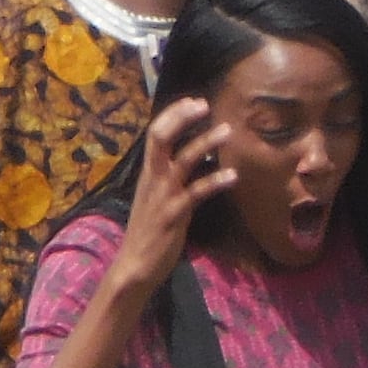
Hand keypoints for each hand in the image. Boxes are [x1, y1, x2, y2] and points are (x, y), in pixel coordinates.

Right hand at [109, 98, 235, 294]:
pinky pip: (196, 193)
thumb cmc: (150, 230)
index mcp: (148, 173)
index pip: (155, 134)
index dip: (174, 115)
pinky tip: (232, 175)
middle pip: (161, 138)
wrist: (135, 266)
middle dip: (182, 118)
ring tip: (227, 131)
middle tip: (204, 104)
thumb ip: (168, 176)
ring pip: (183, 160)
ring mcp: (163, 195)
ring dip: (206, 143)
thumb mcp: (156, 197)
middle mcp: (153, 179)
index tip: (194, 101)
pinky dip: (215, 181)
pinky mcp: (174, 214)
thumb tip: (192, 157)